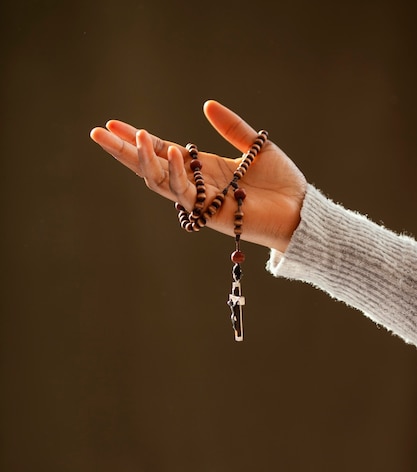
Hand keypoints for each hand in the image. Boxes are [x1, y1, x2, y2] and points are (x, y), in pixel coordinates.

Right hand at [90, 100, 305, 251]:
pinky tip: (170, 150)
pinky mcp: (211, 213)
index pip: (162, 152)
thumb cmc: (280, 182)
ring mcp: (201, 201)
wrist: (300, 210)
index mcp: (204, 168)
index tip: (113, 124)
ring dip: (144, 160)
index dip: (138, 139)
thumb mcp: (255, 146)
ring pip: (160, 182)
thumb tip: (206, 104)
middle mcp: (197, 185)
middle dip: (124, 152)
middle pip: (151, 168)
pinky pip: (185, 193)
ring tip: (132, 135)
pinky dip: (176, 173)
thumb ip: (231, 127)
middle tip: (98, 133)